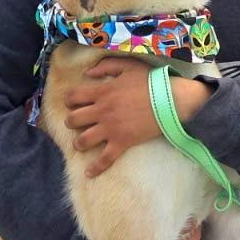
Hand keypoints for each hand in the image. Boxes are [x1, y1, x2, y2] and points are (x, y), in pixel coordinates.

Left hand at [63, 58, 212, 176]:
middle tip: (75, 123)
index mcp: (102, 92)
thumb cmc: (151, 81)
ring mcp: (110, 129)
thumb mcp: (128, 66)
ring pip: (83, 140)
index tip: (71, 103)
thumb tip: (88, 73)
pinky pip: (104, 159)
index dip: (69, 100)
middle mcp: (101, 111)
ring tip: (80, 144)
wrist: (170, 101)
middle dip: (71, 121)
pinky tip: (89, 173)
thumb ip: (106, 66)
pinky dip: (95, 168)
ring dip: (78, 143)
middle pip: (73, 120)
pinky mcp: (121, 142)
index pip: (74, 97)